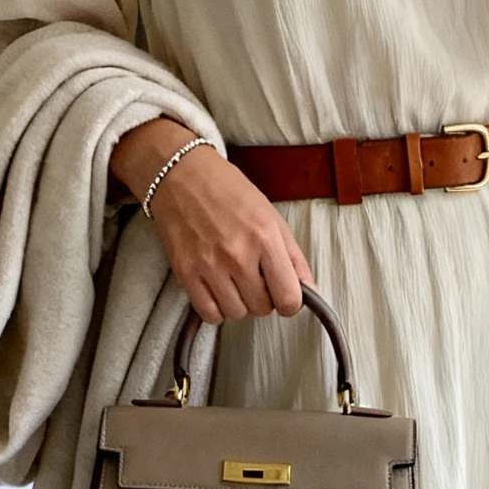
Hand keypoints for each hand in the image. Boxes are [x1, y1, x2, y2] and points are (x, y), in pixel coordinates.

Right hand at [111, 118, 313, 325]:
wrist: (180, 174)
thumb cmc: (227, 191)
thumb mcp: (270, 215)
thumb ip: (292, 255)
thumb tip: (308, 291)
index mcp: (265, 237)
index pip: (289, 298)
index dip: (290, 301)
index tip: (284, 294)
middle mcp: (238, 255)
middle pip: (262, 308)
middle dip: (263, 297)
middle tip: (254, 276)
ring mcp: (209, 265)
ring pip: (236, 314)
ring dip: (239, 302)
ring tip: (233, 278)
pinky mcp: (185, 272)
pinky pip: (209, 313)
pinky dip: (215, 307)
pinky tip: (216, 287)